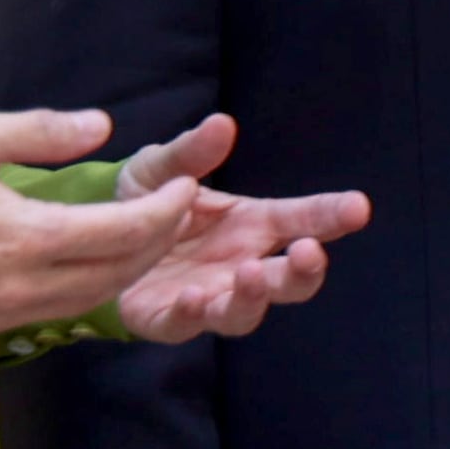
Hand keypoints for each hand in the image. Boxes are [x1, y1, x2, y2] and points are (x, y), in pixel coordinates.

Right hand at [0, 109, 197, 337]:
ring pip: (94, 298)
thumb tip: (103, 126)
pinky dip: (91, 288)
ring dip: (130, 268)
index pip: (125, 232)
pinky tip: (96, 262)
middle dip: (160, 241)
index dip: (167, 211)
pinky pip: (58, 312)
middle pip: (121, 272)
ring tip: (148, 233)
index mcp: (25, 238)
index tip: (187, 186)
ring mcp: (3, 313)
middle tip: (179, 209)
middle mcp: (22, 286)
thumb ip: (40, 131)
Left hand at [105, 117, 369, 343]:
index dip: (332, 216)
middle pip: (288, 281)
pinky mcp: (165, 319)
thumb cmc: (141, 203)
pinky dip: (193, 315)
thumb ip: (191, 153)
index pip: (302, 221)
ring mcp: (206, 296)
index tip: (358, 207)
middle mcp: (238, 266)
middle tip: (308, 252)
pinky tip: (194, 297)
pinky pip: (184, 325)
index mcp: (250, 226)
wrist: (91, 242)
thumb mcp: (160, 168)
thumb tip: (222, 123)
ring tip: (248, 274)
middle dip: (306, 272)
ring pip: (244, 313)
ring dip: (254, 297)